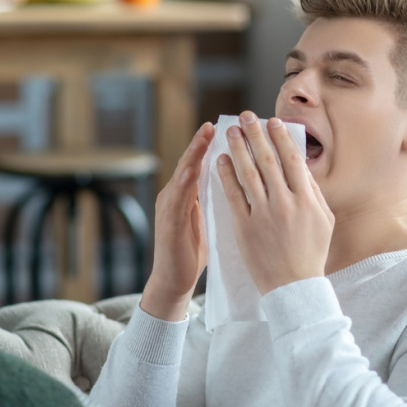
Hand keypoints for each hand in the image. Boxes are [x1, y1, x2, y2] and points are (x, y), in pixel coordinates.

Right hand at [142, 122, 213, 320]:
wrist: (174, 281)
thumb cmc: (194, 251)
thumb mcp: (209, 218)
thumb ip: (216, 198)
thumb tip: (239, 179)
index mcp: (187, 194)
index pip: (200, 164)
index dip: (210, 146)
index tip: (225, 128)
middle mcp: (174, 196)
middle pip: (189, 164)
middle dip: (200, 143)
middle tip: (212, 125)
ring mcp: (168, 209)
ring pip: (181, 176)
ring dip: (191, 157)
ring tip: (202, 139)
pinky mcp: (167, 224)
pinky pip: (175, 201)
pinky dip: (182, 185)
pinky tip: (190, 173)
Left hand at [216, 111, 334, 293]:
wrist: (293, 287)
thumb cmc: (311, 253)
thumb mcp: (323, 220)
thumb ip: (313, 192)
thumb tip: (302, 166)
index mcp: (306, 200)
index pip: (291, 160)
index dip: (280, 138)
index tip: (272, 121)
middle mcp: (285, 203)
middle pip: (267, 161)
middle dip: (255, 135)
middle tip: (246, 116)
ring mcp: (263, 215)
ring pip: (248, 174)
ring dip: (238, 149)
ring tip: (230, 132)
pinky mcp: (245, 227)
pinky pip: (233, 196)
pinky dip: (226, 175)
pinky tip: (220, 160)